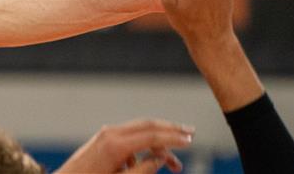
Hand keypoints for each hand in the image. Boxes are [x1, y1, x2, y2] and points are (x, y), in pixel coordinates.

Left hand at [56, 119, 193, 172]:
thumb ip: (143, 170)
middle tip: (191, 133)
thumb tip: (160, 158)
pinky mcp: (102, 139)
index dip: (174, 138)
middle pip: (148, 125)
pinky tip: (149, 166)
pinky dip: (143, 148)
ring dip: (159, 142)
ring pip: (139, 131)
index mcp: (116, 144)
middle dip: (171, 129)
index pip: (152, 135)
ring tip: (175, 165)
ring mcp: (105, 134)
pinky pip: (129, 138)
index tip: (191, 140)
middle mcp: (110, 133)